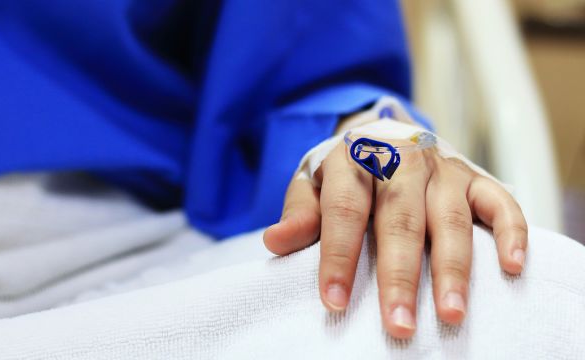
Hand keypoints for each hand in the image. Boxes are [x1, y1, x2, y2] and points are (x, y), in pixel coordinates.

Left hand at [263, 137, 526, 338]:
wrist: (383, 133)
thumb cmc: (345, 172)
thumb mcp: (312, 183)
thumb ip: (300, 211)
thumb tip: (276, 241)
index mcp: (354, 162)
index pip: (344, 210)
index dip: (338, 256)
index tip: (334, 301)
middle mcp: (401, 161)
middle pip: (399, 219)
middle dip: (399, 274)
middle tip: (398, 324)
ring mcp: (442, 169)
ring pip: (448, 217)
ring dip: (452, 267)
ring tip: (450, 313)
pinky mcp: (475, 177)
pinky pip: (498, 200)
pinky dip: (510, 231)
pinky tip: (511, 267)